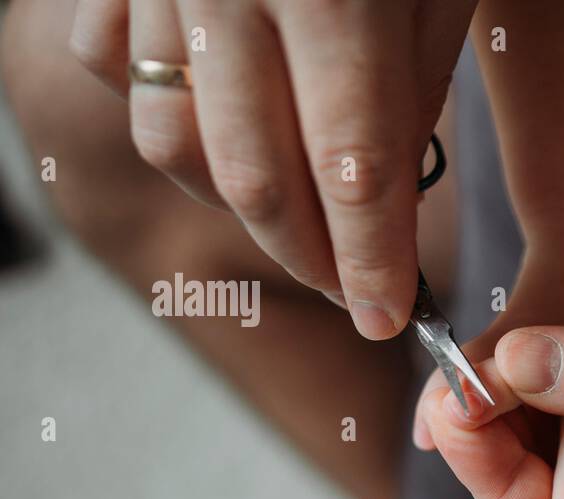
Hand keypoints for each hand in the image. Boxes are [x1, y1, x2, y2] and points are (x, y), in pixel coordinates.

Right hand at [70, 0, 474, 337]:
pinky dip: (170, 114)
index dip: (371, 260)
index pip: (352, 169)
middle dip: (310, 257)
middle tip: (356, 290)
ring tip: (304, 213)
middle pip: (251, 176)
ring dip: (240, 201)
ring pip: (171, 143)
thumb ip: (407, 97)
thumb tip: (380, 214)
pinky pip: (113, 74)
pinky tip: (229, 114)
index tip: (394, 316)